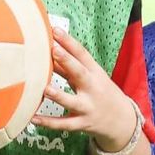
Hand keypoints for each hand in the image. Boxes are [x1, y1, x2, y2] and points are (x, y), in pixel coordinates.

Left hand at [31, 27, 139, 152]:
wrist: (121, 120)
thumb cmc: (100, 92)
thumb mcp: (90, 77)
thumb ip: (68, 67)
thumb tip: (46, 51)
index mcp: (95, 73)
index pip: (82, 54)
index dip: (69, 42)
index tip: (55, 30)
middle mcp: (92, 89)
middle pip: (80, 73)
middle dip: (68, 62)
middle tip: (54, 50)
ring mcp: (88, 107)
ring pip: (72, 102)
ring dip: (58, 95)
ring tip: (44, 89)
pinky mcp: (82, 124)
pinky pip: (64, 124)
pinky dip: (48, 122)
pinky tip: (32, 118)